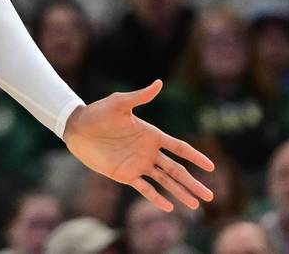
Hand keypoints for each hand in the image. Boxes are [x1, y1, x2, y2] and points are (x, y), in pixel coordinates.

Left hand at [63, 80, 214, 211]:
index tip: (212, 167)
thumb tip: (159, 82)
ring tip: (196, 206)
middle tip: (210, 196)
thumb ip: (140, 97)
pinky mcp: (125, 174)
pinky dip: (156, 198)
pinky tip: (169, 208)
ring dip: (180, 193)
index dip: (195, 157)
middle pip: (176, 170)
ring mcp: (137, 164)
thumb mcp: (119, 103)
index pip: (179, 148)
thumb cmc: (98, 112)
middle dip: (193, 182)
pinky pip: (144, 188)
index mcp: (151, 134)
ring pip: (164, 181)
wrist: (77, 128)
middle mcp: (148, 152)